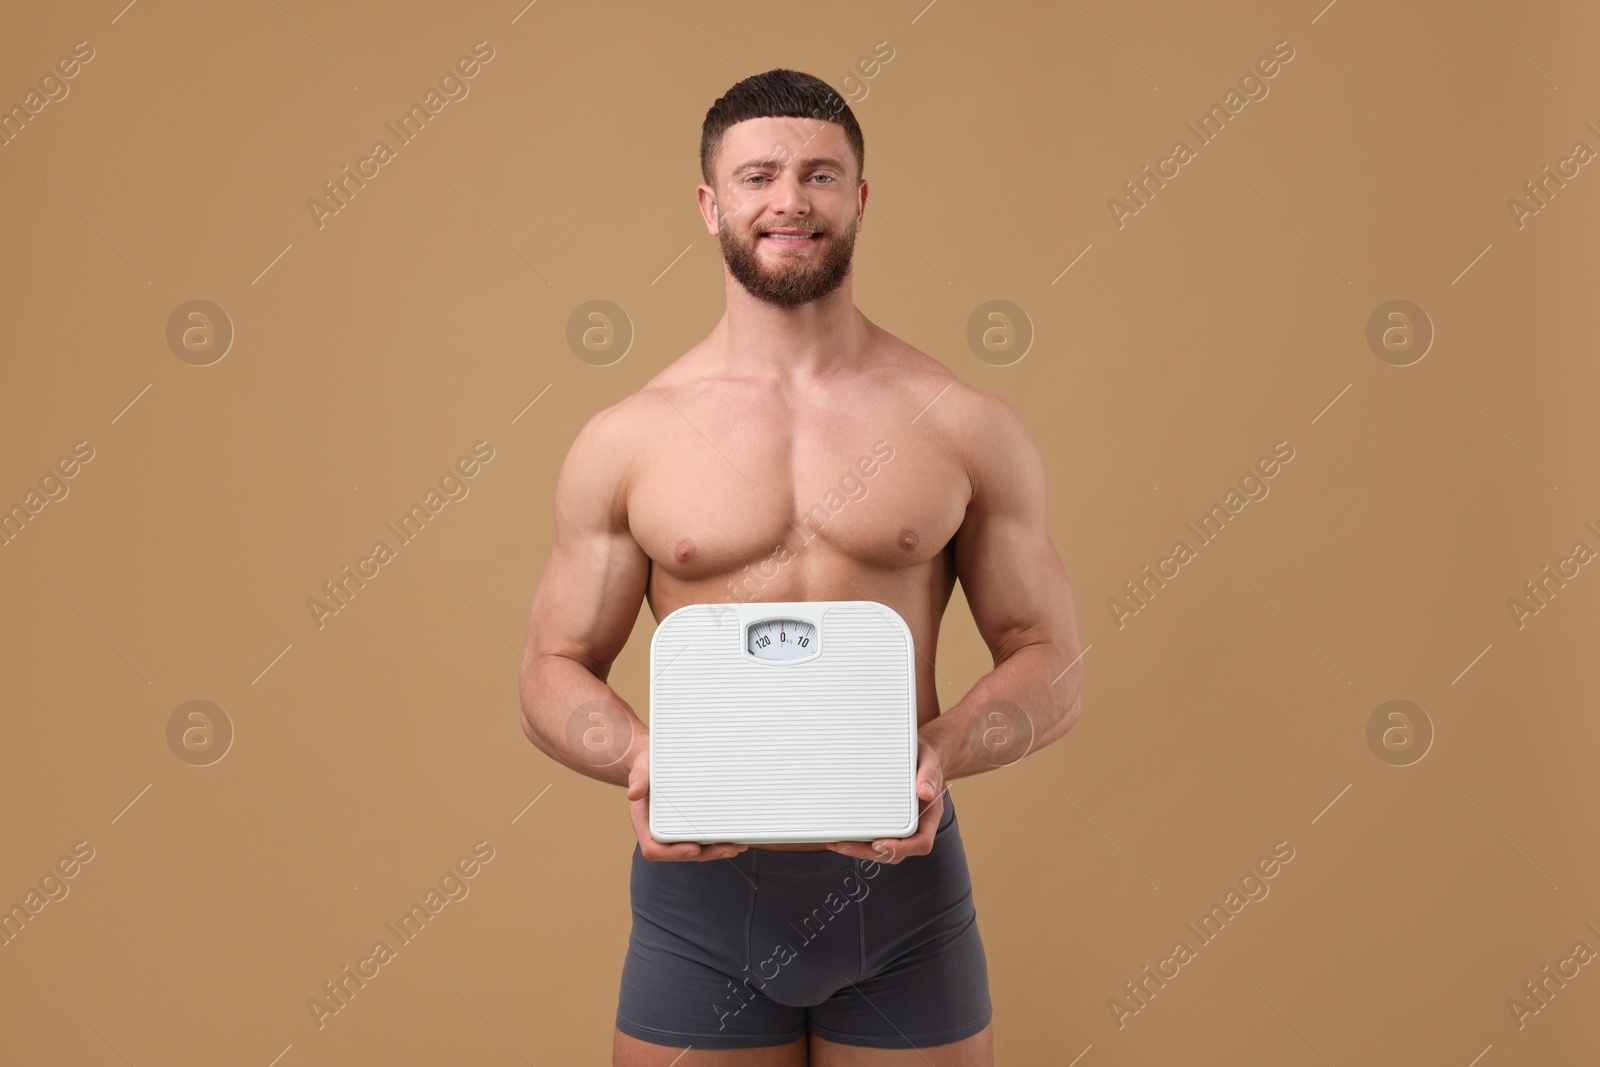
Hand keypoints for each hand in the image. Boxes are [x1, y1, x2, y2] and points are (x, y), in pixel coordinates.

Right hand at [626, 740, 748, 861]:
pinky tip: (736, 838)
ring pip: (695, 850)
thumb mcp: (641, 769)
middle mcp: (660, 832)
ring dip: (716, 851)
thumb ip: (638, 780)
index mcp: (645, 824)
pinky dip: (719, 841)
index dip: (674, 853)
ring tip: (737, 847)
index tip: (693, 849)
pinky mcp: (689, 825)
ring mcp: (676, 831)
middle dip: (705, 854)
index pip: (654, 849)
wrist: (655, 765)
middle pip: (681, 852)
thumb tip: (633, 793)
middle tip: (727, 849)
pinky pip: (702, 839)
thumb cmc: (647, 769)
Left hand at [827, 737, 944, 864]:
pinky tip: (839, 834)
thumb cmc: (922, 760)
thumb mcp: (929, 760)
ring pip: (882, 849)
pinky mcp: (885, 822)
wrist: (914, 755)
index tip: (880, 843)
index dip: (901, 848)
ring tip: (837, 843)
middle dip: (870, 853)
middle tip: (846, 845)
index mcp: (929, 816)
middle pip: (896, 852)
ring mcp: (899, 827)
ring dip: (859, 850)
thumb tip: (925, 793)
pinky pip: (873, 837)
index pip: (921, 842)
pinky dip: (857, 840)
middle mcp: (915, 826)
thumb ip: (929, 774)